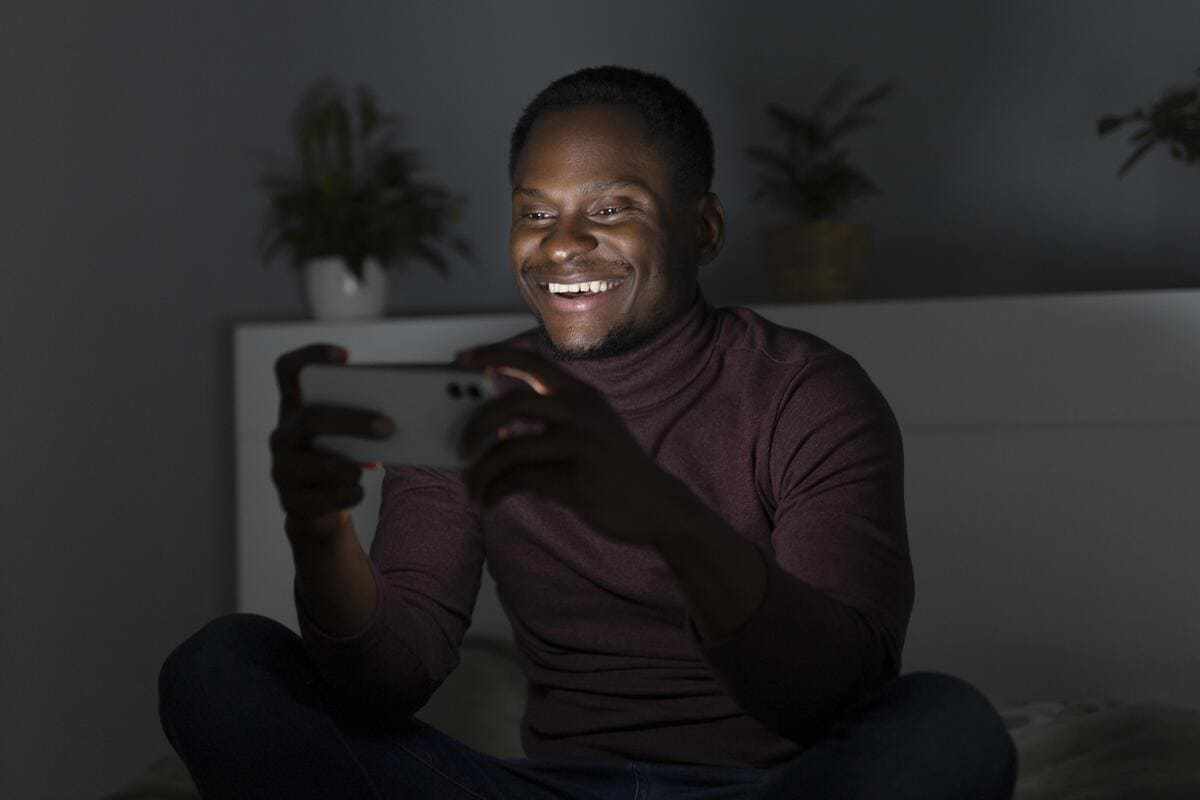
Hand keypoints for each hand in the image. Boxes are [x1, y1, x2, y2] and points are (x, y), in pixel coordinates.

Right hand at [268, 343, 395, 544]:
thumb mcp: (349, 433)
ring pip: (317, 463)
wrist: (322, 508)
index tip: (347, 356)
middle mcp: (283, 434)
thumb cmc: (344, 458)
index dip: (311, 356)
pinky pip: (323, 499)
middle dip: (354, 421)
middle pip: (312, 418)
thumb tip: (403, 408)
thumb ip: (363, 413)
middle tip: (390, 426)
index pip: (289, 370)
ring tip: (374, 464)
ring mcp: (282, 469)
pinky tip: (358, 490)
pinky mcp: (292, 502)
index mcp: (296, 408)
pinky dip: (347, 494)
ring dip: (350, 465)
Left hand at [455, 346, 686, 547]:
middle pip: (512, 404)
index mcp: (582, 394)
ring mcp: (581, 445)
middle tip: (460, 447)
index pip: (532, 361)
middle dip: (476, 425)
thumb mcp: (589, 432)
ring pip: (509, 450)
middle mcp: (582, 412)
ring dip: (481, 472)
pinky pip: (519, 482)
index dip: (493, 355)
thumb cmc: (612, 470)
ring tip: (471, 488)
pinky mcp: (577, 481)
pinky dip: (495, 492)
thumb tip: (493, 431)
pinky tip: (489, 502)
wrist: (659, 507)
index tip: (460, 358)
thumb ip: (549, 422)